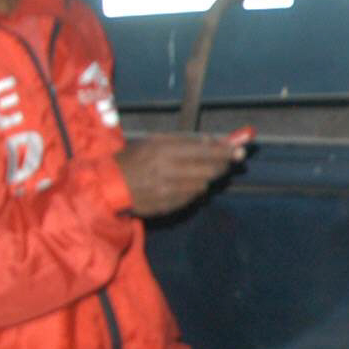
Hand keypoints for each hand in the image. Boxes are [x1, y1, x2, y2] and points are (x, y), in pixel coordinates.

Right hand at [117, 133, 244, 217]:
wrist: (109, 186)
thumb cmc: (132, 158)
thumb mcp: (154, 141)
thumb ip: (183, 141)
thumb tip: (211, 141)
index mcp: (164, 152)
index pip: (204, 152)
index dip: (225, 152)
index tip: (239, 151)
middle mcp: (168, 172)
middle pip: (208, 170)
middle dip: (222, 165)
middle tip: (229, 160)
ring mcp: (168, 192)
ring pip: (202, 185)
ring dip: (206, 177)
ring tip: (201, 170)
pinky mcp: (167, 207)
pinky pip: (191, 198)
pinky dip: (193, 190)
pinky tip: (187, 184)